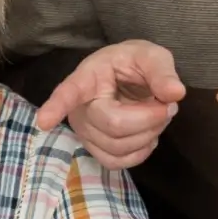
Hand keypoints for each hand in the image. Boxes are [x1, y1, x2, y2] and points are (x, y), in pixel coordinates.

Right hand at [34, 40, 186, 169]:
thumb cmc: (134, 63)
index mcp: (88, 77)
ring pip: (117, 147)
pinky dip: (141, 151)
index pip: (70, 92)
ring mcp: (85, 132)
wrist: (127, 77)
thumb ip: (162, 71)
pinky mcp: (96, 149)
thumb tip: (175, 93)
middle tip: (167, 104)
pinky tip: (148, 135)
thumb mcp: (151, 56)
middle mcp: (79, 107)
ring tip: (158, 114)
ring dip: (149, 134)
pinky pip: (118, 162)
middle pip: (113, 125)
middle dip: (150, 118)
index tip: (43, 121)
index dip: (56, 106)